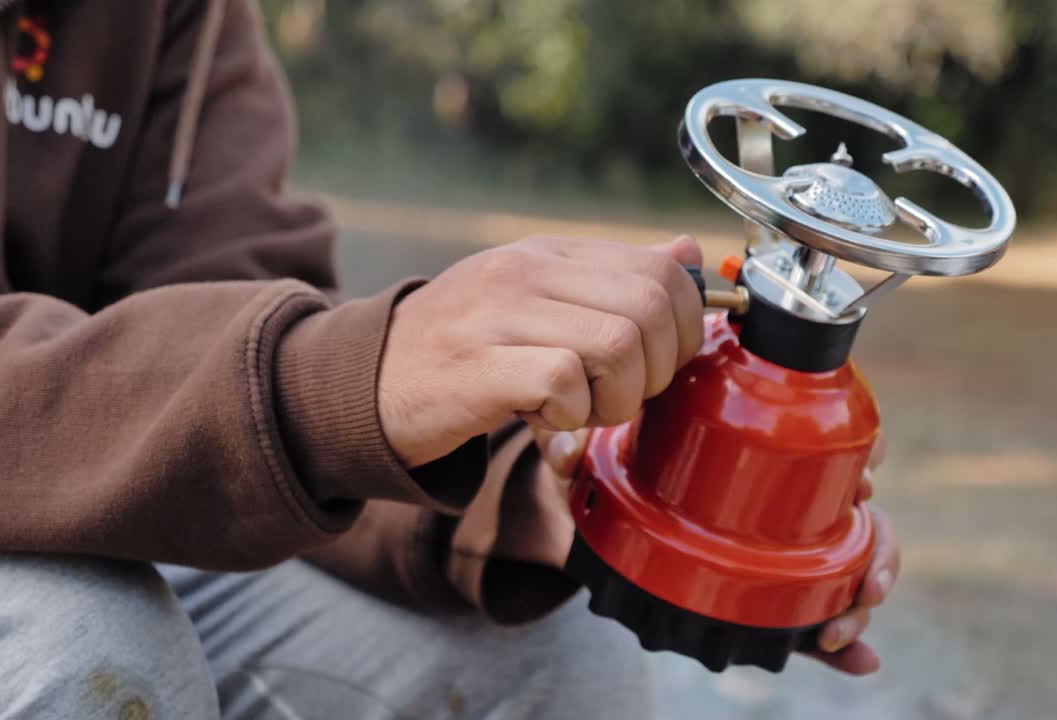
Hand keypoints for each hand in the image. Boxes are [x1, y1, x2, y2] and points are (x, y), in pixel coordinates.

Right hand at [378, 235, 704, 467]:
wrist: (367, 381)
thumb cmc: (466, 349)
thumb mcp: (540, 300)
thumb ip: (613, 280)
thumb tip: (689, 249)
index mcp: (551, 253)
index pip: (663, 270)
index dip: (685, 328)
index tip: (659, 364)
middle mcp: (526, 270)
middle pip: (651, 307)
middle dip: (658, 369)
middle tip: (619, 395)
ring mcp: (498, 313)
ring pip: (617, 344)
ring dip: (617, 398)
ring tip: (580, 409)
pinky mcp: (475, 364)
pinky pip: (563, 382)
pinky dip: (569, 416)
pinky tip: (542, 418)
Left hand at [536, 428, 901, 675]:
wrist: (597, 520)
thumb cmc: (608, 479)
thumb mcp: (591, 463)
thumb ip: (574, 453)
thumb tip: (565, 453)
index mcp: (755, 449)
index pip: (829, 440)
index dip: (865, 451)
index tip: (870, 472)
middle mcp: (784, 495)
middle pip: (854, 513)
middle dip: (876, 546)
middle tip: (866, 574)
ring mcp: (784, 544)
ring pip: (849, 564)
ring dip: (864, 593)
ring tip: (847, 624)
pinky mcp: (772, 592)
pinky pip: (819, 611)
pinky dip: (844, 645)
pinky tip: (859, 660)